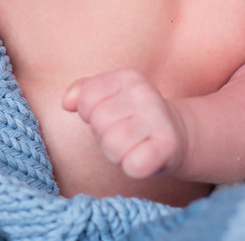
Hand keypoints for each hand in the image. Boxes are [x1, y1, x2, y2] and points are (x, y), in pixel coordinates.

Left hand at [63, 68, 186, 178]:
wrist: (177, 133)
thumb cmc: (132, 117)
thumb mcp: (109, 96)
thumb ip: (83, 91)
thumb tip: (67, 103)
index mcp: (128, 77)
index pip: (87, 98)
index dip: (90, 113)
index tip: (110, 115)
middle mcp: (144, 93)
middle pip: (99, 123)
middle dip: (104, 135)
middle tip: (122, 133)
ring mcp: (158, 119)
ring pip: (113, 145)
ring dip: (117, 153)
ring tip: (132, 146)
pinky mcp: (168, 146)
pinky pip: (134, 165)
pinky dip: (133, 167)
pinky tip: (143, 158)